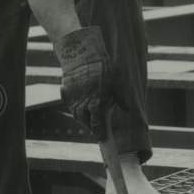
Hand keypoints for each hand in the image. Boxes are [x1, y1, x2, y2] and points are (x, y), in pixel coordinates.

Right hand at [56, 26, 113, 140]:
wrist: (82, 54)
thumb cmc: (103, 68)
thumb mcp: (118, 82)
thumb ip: (122, 98)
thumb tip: (128, 110)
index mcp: (96, 103)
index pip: (97, 124)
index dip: (100, 133)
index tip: (102, 139)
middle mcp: (82, 104)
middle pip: (85, 121)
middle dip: (91, 127)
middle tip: (97, 129)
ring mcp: (73, 98)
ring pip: (76, 114)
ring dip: (83, 119)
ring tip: (90, 119)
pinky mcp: (66, 92)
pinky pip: (70, 105)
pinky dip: (75, 108)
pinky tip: (81, 107)